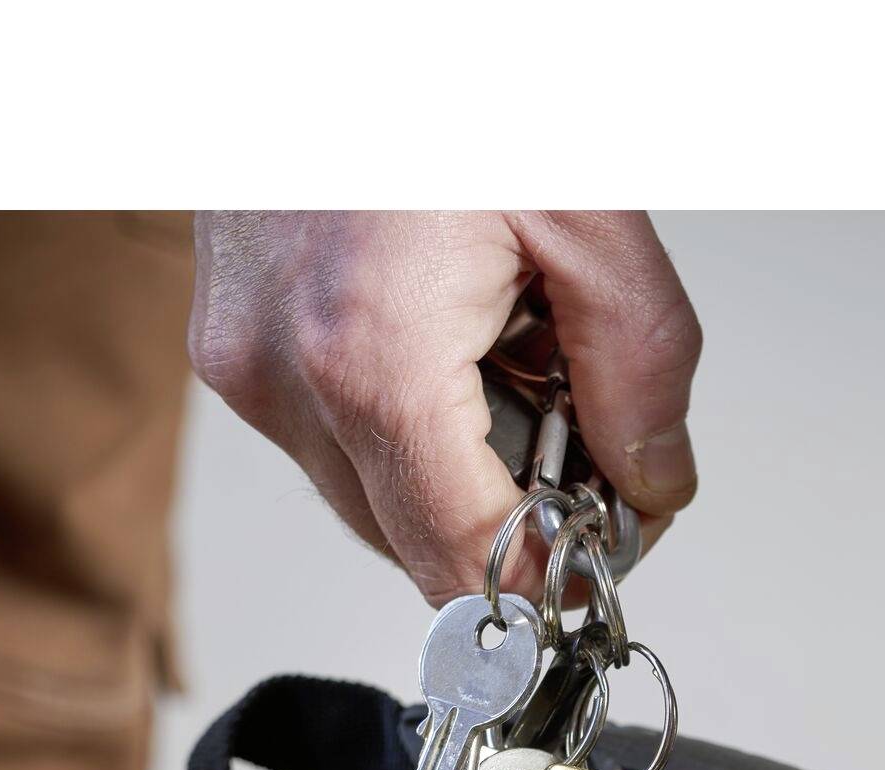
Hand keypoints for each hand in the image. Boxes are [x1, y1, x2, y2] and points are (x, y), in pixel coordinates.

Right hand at [189, 211, 701, 602]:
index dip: (547, 586)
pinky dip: (409, 423)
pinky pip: (337, 444)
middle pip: (420, 550)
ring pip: (378, 505)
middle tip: (583, 434)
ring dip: (461, 471)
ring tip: (509, 352)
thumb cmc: (442, 69)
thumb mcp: (589, 212)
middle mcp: (283, 378)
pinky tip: (448, 338)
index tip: (603, 571)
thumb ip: (642, 371)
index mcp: (368, 356)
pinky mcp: (231, 348)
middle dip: (515, 519)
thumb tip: (653, 487)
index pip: (463, 564)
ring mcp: (244, 367)